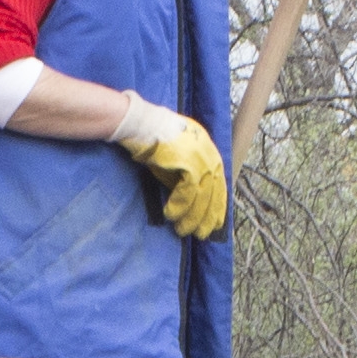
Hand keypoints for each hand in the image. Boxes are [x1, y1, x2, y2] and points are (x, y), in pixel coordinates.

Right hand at [107, 101, 228, 239]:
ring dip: (193, 215)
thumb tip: (189, 201)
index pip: (217, 180)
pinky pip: (189, 191)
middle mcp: (208, 150)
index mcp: (207, 146)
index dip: (217, 203)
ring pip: (203, 193)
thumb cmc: (151, 139)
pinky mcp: (188, 160)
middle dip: (208, 214)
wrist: (139, 123)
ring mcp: (200, 155)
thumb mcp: (173, 158)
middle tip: (202, 233)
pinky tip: (170, 215)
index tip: (214, 221)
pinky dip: (180, 206)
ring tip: (182, 230)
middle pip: (214, 189)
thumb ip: (183, 175)